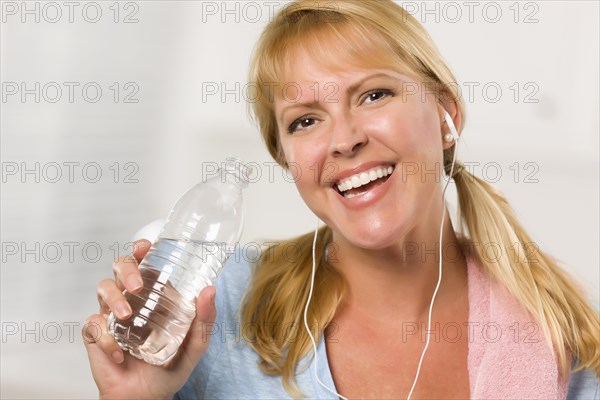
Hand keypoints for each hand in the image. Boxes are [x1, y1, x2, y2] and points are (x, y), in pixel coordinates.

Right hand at [83, 239, 216, 399]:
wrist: (146, 398)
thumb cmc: (169, 369)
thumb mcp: (195, 345)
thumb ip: (204, 320)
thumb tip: (209, 290)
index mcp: (155, 296)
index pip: (145, 263)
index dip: (141, 250)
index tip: (145, 246)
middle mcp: (133, 300)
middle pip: (121, 267)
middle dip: (126, 269)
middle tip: (137, 286)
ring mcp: (112, 316)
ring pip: (103, 288)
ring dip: (113, 298)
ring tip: (126, 316)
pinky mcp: (96, 334)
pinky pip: (92, 324)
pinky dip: (105, 337)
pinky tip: (119, 353)